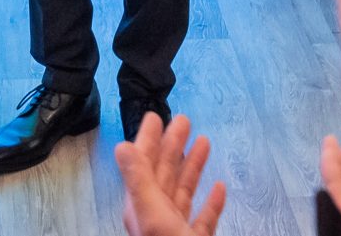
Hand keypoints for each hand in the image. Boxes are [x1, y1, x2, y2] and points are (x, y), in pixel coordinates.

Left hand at [115, 113, 225, 235]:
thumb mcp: (153, 215)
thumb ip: (139, 181)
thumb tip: (122, 147)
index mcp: (143, 207)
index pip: (144, 164)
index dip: (149, 139)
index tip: (155, 117)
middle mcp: (157, 216)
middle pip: (165, 173)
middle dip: (174, 145)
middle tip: (184, 120)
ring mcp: (177, 228)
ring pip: (184, 191)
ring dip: (193, 166)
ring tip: (203, 142)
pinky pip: (204, 218)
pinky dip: (212, 202)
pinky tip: (219, 188)